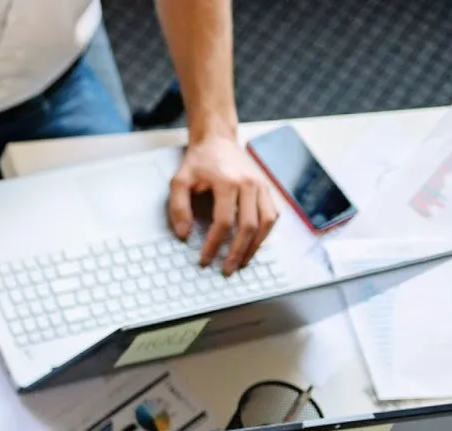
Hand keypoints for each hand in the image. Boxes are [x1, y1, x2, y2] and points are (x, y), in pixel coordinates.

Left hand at [168, 135, 280, 274]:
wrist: (218, 141)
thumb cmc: (199, 162)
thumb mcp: (179, 181)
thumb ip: (178, 208)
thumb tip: (184, 235)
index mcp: (227, 182)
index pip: (223, 222)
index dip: (213, 244)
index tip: (204, 259)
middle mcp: (249, 184)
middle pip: (249, 226)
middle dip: (237, 252)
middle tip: (227, 269)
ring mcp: (261, 186)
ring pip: (266, 223)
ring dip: (255, 246)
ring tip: (242, 262)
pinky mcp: (267, 188)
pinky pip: (273, 215)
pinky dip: (265, 233)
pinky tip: (254, 245)